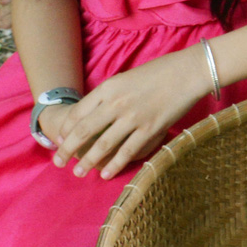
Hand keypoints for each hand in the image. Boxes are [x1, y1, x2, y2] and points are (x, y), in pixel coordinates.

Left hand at [50, 49, 211, 178]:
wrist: (188, 72)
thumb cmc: (159, 72)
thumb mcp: (126, 78)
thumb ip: (109, 95)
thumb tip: (95, 113)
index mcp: (108, 88)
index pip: (77, 113)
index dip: (66, 130)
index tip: (60, 141)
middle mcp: (116, 103)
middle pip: (84, 131)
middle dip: (67, 149)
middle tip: (58, 162)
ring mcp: (133, 117)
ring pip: (103, 145)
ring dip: (88, 161)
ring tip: (78, 172)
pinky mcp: (150, 129)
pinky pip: (127, 151)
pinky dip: (114, 165)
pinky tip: (105, 174)